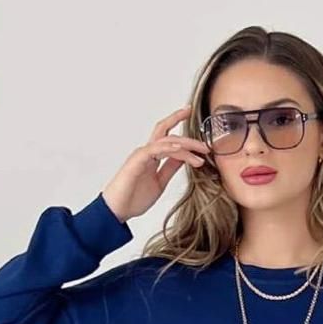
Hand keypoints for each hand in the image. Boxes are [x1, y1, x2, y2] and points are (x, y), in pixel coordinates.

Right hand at [101, 104, 209, 225]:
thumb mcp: (160, 181)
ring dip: (185, 146)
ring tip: (200, 154)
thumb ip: (170, 168)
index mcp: (152, 156)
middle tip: (205, 144)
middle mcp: (147, 152)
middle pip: (168, 134)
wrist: (117, 211)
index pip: (167, 135)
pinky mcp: (137, 161)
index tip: (189, 113)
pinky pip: (155, 150)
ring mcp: (141, 155)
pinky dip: (170, 149)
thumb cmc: (133, 198)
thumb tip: (184, 157)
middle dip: (188, 135)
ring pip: (166, 141)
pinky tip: (182, 152)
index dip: (177, 121)